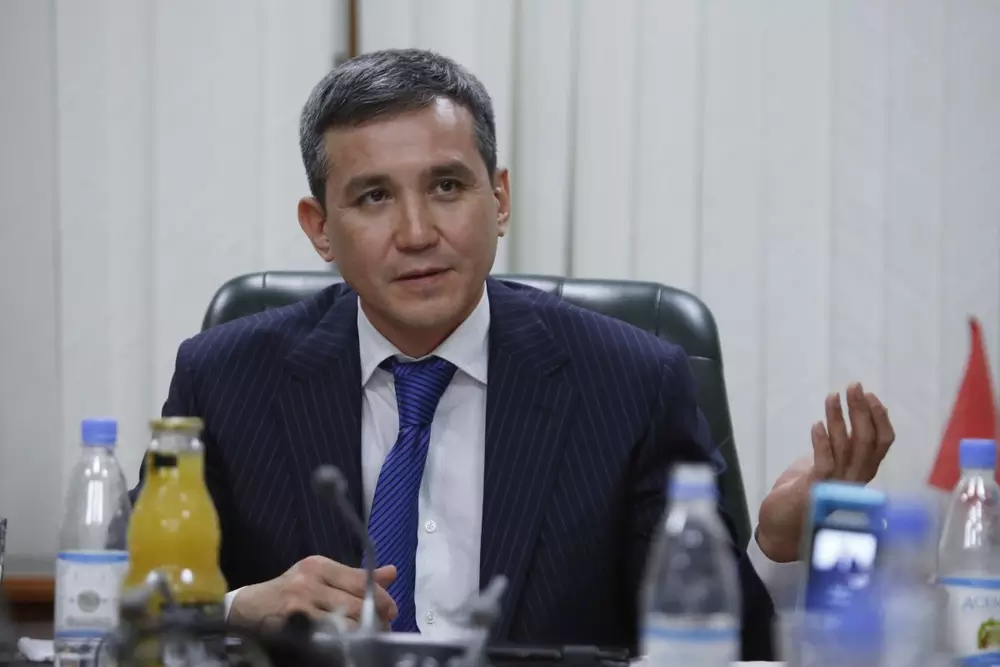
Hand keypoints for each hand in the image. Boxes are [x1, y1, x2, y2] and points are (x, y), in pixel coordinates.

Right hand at [230, 555, 398, 629]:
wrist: (245, 611)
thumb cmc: (286, 593)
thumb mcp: (319, 577)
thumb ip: (354, 577)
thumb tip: (391, 573)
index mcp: (319, 566)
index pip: (360, 580)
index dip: (381, 598)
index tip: (391, 611)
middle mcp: (309, 582)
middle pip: (356, 603)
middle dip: (375, 620)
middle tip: (382, 630)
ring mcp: (299, 605)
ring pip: (345, 623)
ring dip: (362, 634)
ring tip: (367, 639)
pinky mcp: (292, 627)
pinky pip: (327, 637)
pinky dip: (341, 642)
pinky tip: (344, 645)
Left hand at [756, 382, 894, 562]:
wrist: (780, 531)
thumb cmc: (801, 497)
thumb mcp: (822, 467)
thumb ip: (835, 451)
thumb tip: (839, 422)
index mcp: (860, 474)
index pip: (882, 444)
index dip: (880, 419)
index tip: (870, 395)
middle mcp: (855, 482)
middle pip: (867, 442)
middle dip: (862, 411)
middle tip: (853, 386)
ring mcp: (837, 488)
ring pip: (847, 449)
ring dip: (840, 420)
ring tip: (832, 397)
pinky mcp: (815, 493)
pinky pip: (825, 465)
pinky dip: (822, 444)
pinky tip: (817, 425)